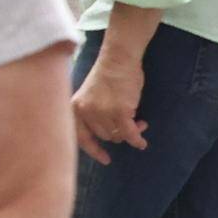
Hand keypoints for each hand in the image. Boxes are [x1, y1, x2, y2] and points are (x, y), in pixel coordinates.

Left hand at [70, 41, 152, 163]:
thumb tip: (110, 138)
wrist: (118, 58)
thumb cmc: (106, 75)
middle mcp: (86, 112)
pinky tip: (142, 141)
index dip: (93, 150)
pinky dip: (137, 139)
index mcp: (75, 107)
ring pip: (118, 135)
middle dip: (118, 133)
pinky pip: (130, 134)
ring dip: (130, 132)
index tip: (105, 159)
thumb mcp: (90, 96)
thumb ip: (93, 115)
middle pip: (104, 136)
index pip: (81, 136)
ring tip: (138, 121)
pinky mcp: (120, 112)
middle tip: (130, 124)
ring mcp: (102, 112)